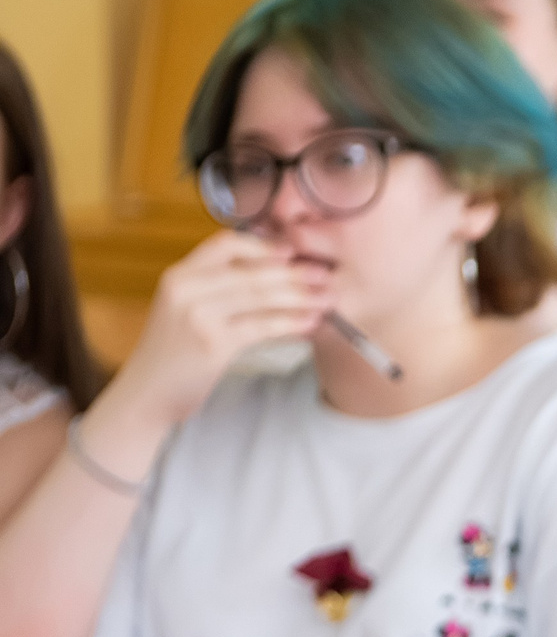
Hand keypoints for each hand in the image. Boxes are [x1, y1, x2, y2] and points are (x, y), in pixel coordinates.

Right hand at [90, 232, 325, 453]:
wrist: (149, 392)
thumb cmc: (175, 351)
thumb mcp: (185, 309)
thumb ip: (216, 288)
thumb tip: (268, 272)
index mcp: (179, 274)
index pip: (225, 244)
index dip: (263, 246)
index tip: (293, 252)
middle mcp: (185, 288)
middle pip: (250, 271)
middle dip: (293, 273)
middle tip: (325, 275)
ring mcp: (197, 316)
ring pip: (259, 297)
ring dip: (299, 297)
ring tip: (328, 299)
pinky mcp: (212, 344)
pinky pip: (261, 327)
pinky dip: (290, 323)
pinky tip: (311, 324)